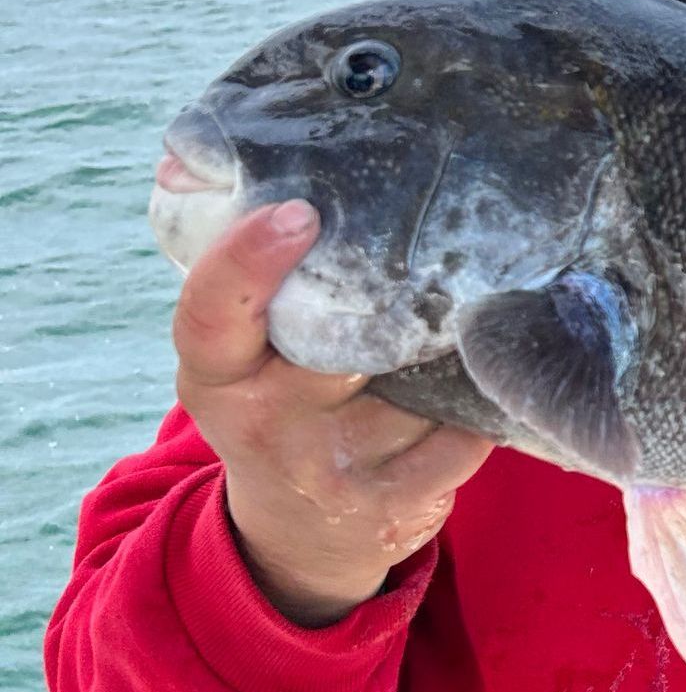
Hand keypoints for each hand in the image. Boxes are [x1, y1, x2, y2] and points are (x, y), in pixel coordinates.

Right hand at [173, 199, 492, 625]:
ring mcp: (335, 468)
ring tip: (468, 313)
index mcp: (217, 375)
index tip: (299, 211)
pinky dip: (481, 400)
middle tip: (441, 241)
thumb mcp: (239, 358)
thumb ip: (244, 279)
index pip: (212, 314)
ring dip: (454, 344)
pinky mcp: (398, 504)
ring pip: (422, 376)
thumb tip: (196, 153)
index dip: (249, 260)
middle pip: (350, 334)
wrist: (300, 539)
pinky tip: (483, 379)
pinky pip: (466, 427)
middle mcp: (269, 424)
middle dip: (402, 290)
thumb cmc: (281, 406)